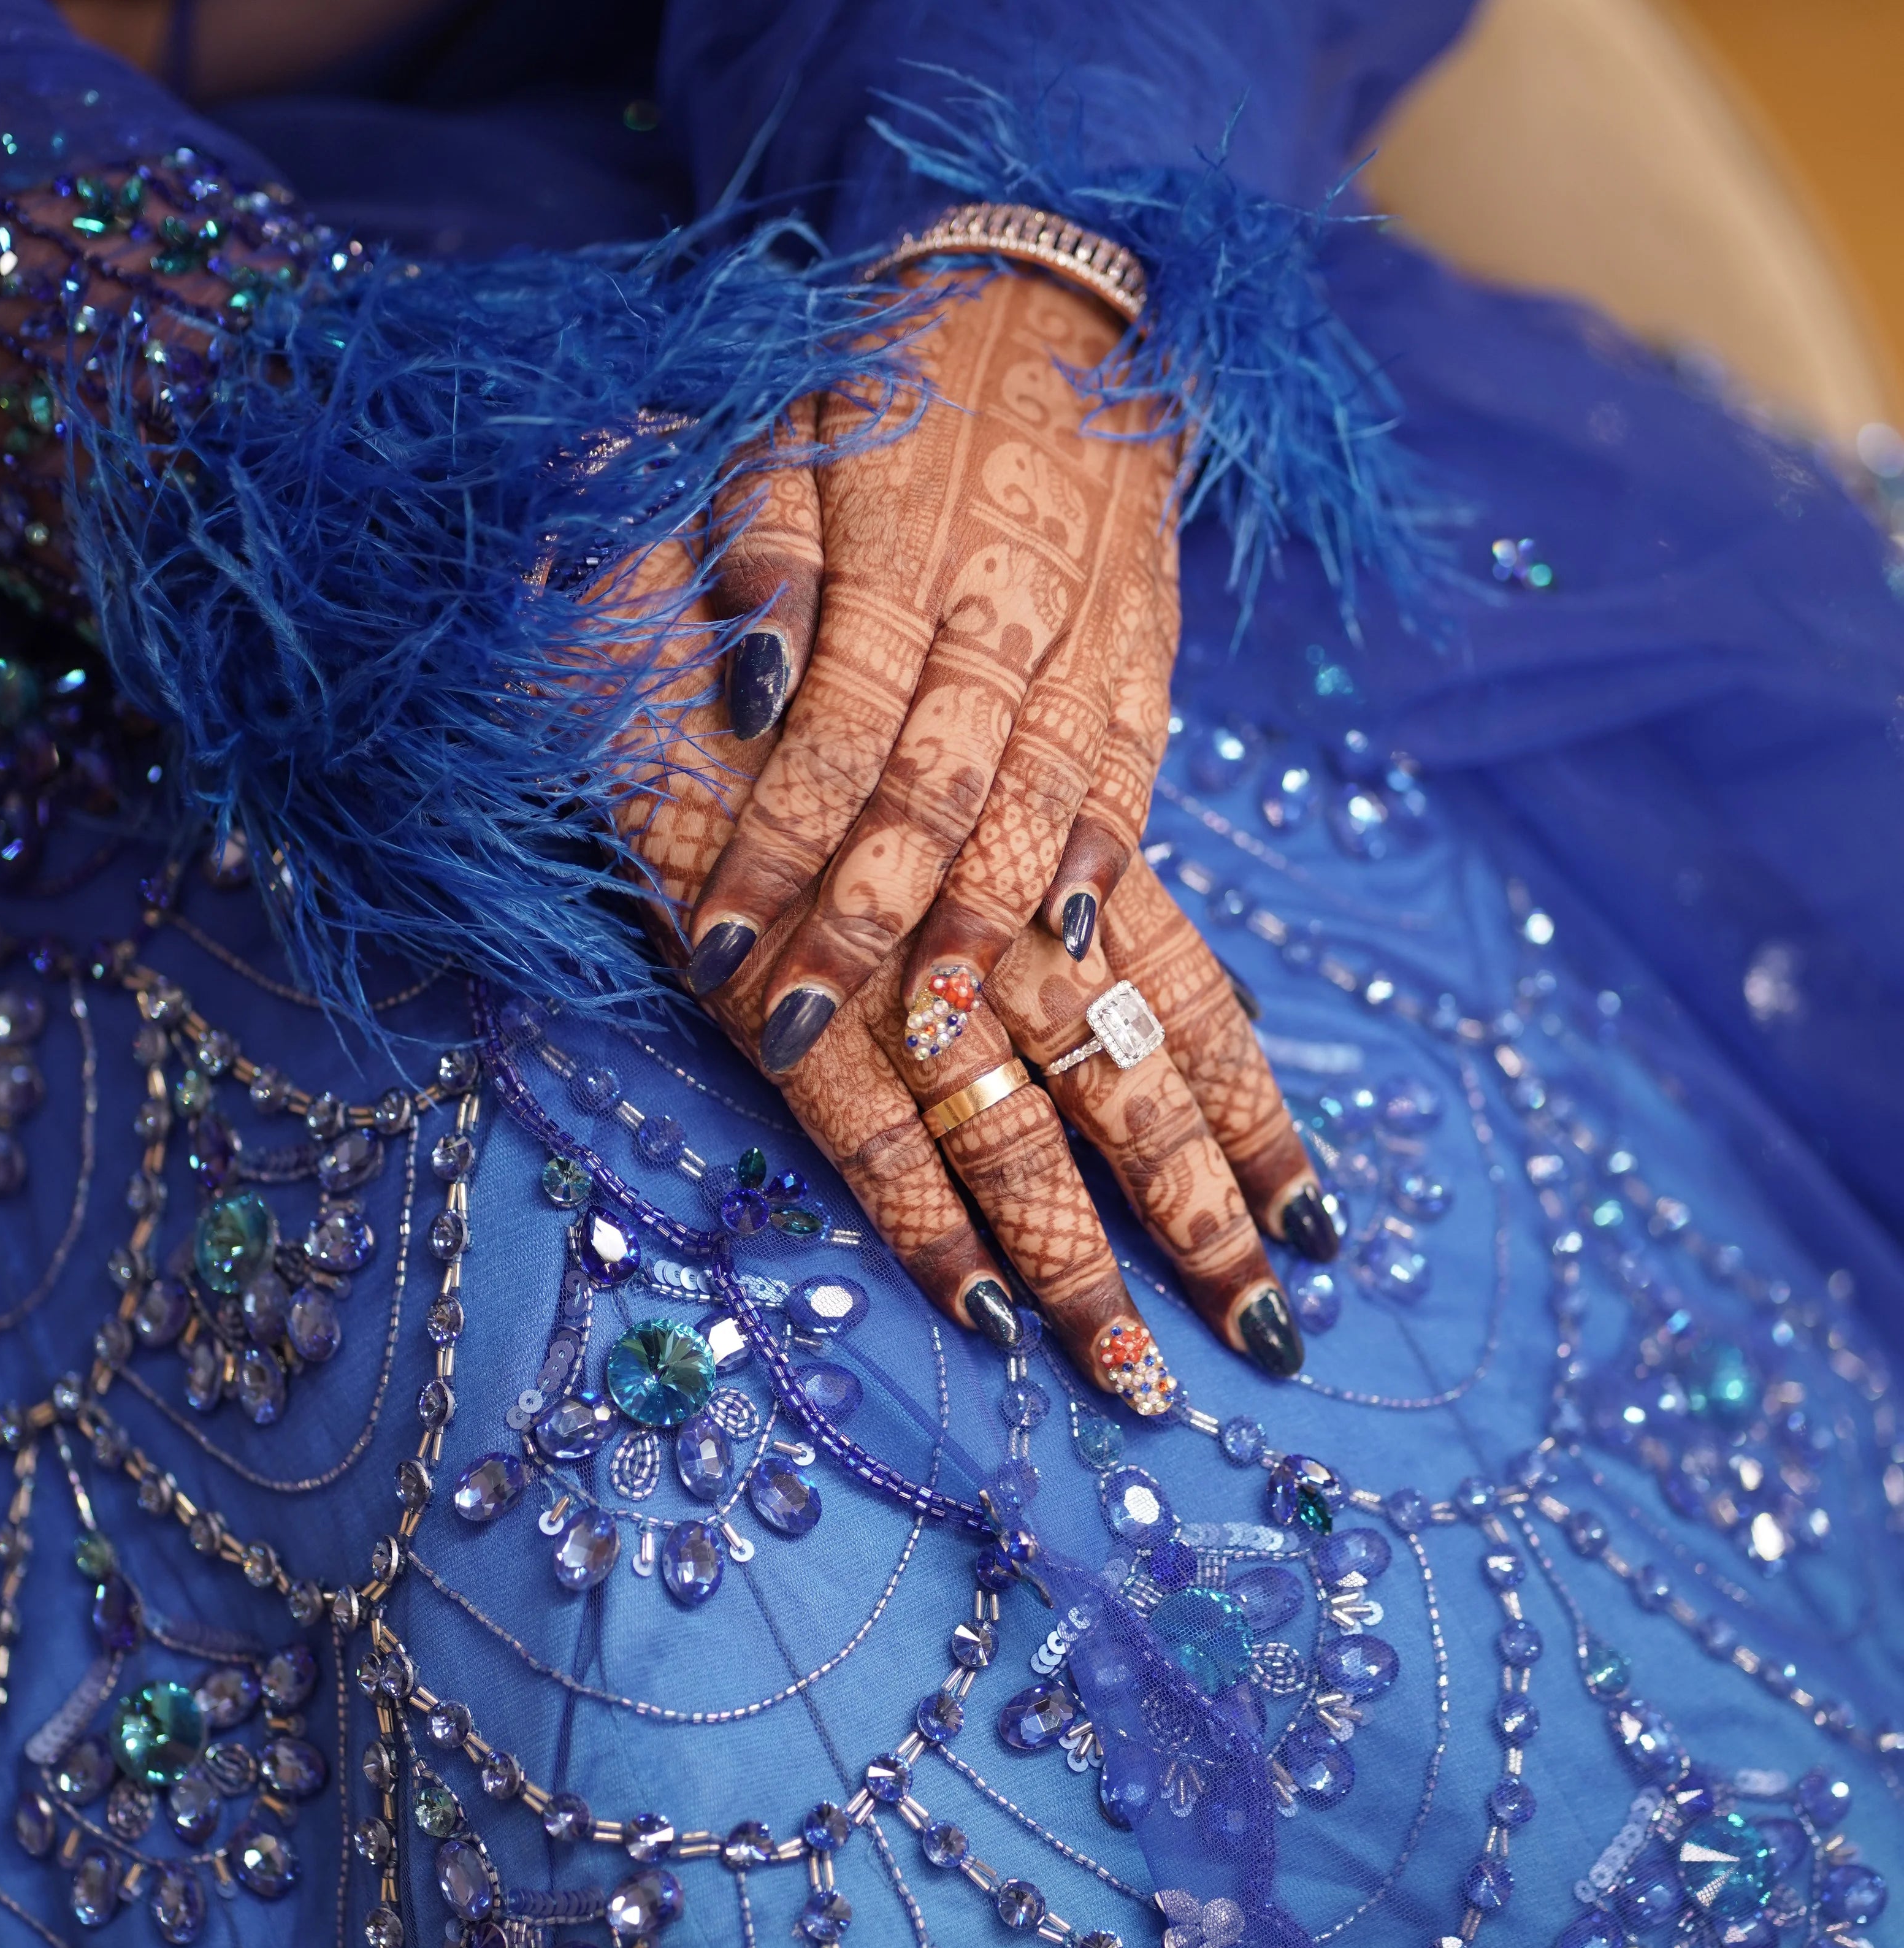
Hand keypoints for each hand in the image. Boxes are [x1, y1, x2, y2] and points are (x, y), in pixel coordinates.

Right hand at [611, 544, 1333, 1395]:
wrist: (632, 566)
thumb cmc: (776, 598)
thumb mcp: (922, 684)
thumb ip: (1005, 809)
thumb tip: (1081, 915)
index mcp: (1037, 829)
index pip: (1182, 989)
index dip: (1247, 1105)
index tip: (1315, 1211)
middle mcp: (987, 900)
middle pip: (1124, 1079)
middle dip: (1198, 1214)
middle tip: (1267, 1334)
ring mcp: (882, 949)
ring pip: (1020, 1124)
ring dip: (1085, 1257)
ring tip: (1144, 1381)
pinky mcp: (775, 979)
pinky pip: (868, 1127)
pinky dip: (929, 1223)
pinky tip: (985, 1319)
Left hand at [679, 268, 1181, 1089]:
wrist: (1064, 288)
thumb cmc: (891, 372)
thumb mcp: (787, 425)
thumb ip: (761, 551)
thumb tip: (754, 691)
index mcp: (903, 556)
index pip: (833, 743)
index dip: (774, 854)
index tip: (717, 951)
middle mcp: (1005, 606)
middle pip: (936, 798)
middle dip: (865, 925)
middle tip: (800, 1023)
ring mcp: (1092, 633)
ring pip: (1040, 806)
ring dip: (985, 927)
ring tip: (937, 1036)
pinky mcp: (1151, 646)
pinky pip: (1135, 771)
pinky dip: (1105, 858)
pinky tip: (1076, 942)